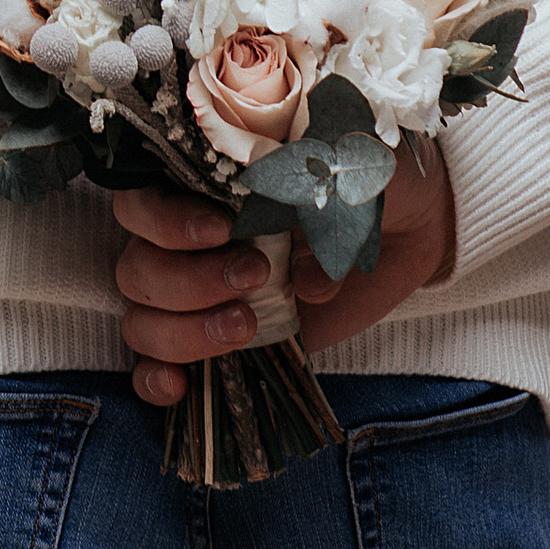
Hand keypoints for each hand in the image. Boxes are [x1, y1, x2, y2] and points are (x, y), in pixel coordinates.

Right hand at [108, 152, 457, 407]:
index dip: (167, 223)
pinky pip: (157, 364)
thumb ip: (306, 189)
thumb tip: (296, 273)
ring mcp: (202, 295)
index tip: (223, 230)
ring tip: (248, 327)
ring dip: (184, 332)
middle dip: (191, 282)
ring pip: (143, 320)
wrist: (410, 218)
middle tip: (257, 277)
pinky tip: (179, 387)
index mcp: (198, 185)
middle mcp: (187, 240)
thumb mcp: (339, 161)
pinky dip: (156, 378)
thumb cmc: (364, 175)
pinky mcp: (223, 338)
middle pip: (138, 270)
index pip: (139, 205)